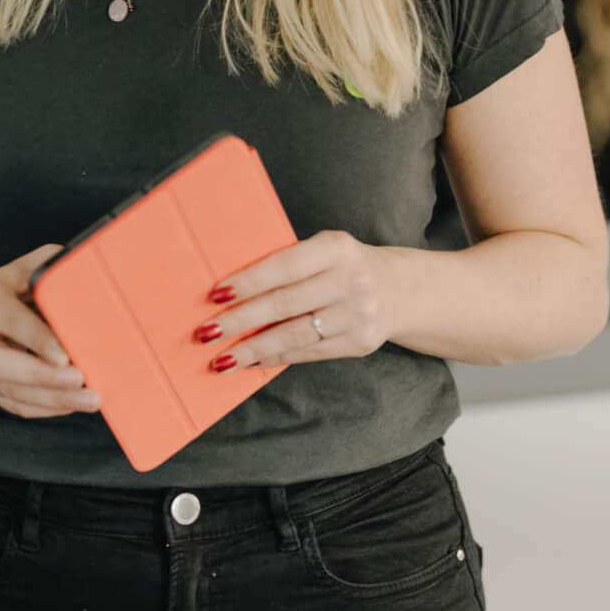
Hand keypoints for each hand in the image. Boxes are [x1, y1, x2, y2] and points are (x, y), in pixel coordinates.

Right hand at [0, 244, 100, 418]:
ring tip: (91, 399)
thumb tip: (83, 263)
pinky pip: (16, 407)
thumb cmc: (8, 291)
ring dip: (52, 400)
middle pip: (0, 364)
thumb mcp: (21, 270)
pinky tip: (74, 405)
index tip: (66, 353)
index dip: (37, 339)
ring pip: (11, 391)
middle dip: (41, 376)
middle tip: (80, 379)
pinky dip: (46, 410)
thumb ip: (47, 265)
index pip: (9, 321)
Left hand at [195, 229, 400, 370]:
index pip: (285, 266)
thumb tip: (231, 291)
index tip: (216, 295)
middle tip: (207, 332)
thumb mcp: (325, 251)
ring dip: (253, 349)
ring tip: (221, 359)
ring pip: (295, 335)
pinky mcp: (360, 343)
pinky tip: (251, 362)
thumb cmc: (344, 266)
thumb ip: (289, 264)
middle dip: (241, 320)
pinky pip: (308, 353)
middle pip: (285, 304)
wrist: (402, 290)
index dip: (249, 282)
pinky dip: (276, 358)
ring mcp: (358, 315)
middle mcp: (351, 280)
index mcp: (337, 248)